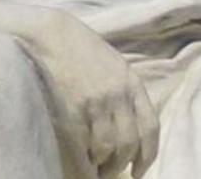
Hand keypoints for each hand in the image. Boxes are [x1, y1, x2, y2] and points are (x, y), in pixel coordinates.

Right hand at [21, 10, 159, 177]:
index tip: (140, 170)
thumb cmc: (82, 50)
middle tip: (112, 172)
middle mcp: (117, 96)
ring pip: (107, 148)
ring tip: (96, 169)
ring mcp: (94, 104)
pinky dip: (84, 159)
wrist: (51, 36)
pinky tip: (82, 161)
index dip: (148, 155)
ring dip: (103, 165)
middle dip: (122, 164)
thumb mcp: (115, 66)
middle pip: (129, 143)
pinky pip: (83, 145)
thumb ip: (126, 93)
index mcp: (131, 84)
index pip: (150, 127)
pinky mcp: (71, 110)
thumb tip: (131, 128)